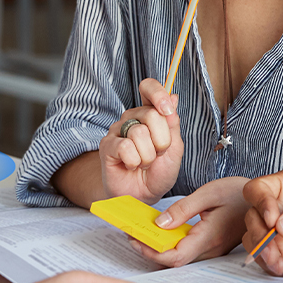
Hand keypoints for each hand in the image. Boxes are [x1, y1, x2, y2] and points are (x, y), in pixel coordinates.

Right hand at [99, 78, 183, 203]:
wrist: (143, 195)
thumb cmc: (159, 172)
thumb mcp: (175, 148)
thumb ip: (173, 123)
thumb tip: (173, 96)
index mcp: (149, 113)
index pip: (148, 87)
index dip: (158, 94)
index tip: (167, 110)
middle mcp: (132, 118)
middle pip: (151, 114)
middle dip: (161, 140)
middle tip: (158, 154)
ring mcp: (118, 130)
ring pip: (139, 133)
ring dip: (148, 155)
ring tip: (144, 162)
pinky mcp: (107, 145)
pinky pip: (125, 147)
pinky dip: (135, 161)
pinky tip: (131, 166)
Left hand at [129, 176, 250, 267]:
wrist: (264, 200)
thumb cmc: (238, 193)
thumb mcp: (208, 193)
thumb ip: (182, 210)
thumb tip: (159, 224)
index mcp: (209, 237)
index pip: (175, 257)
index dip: (152, 252)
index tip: (134, 239)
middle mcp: (210, 249)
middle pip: (174, 260)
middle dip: (150, 250)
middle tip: (132, 234)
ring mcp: (212, 250)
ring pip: (180, 257)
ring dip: (160, 248)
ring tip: (142, 231)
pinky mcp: (213, 245)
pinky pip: (187, 250)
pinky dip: (171, 243)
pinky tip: (162, 230)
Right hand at [240, 169, 282, 276]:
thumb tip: (282, 225)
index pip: (258, 189)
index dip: (260, 204)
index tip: (273, 221)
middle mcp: (279, 205)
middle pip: (252, 218)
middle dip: (260, 237)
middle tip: (275, 252)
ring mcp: (280, 229)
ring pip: (255, 239)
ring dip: (264, 255)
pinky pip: (267, 257)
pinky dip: (273, 265)